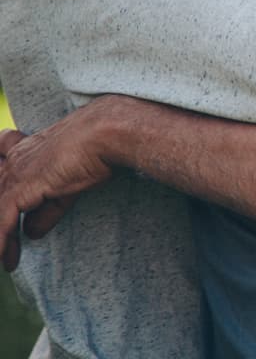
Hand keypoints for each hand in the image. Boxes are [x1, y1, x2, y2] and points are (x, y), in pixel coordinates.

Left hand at [0, 99, 121, 270]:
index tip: (9, 198)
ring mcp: (14, 174)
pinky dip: (2, 243)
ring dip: (1, 240)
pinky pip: (2, 222)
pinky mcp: (20, 189)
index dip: (1, 180)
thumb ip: (46, 210)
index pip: (0, 167)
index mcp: (24, 151)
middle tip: (4, 247)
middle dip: (1, 221)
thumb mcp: (67, 186)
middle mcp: (13, 161)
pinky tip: (6, 263)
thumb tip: (30, 232)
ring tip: (3, 261)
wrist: (103, 134)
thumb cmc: (95, 149)